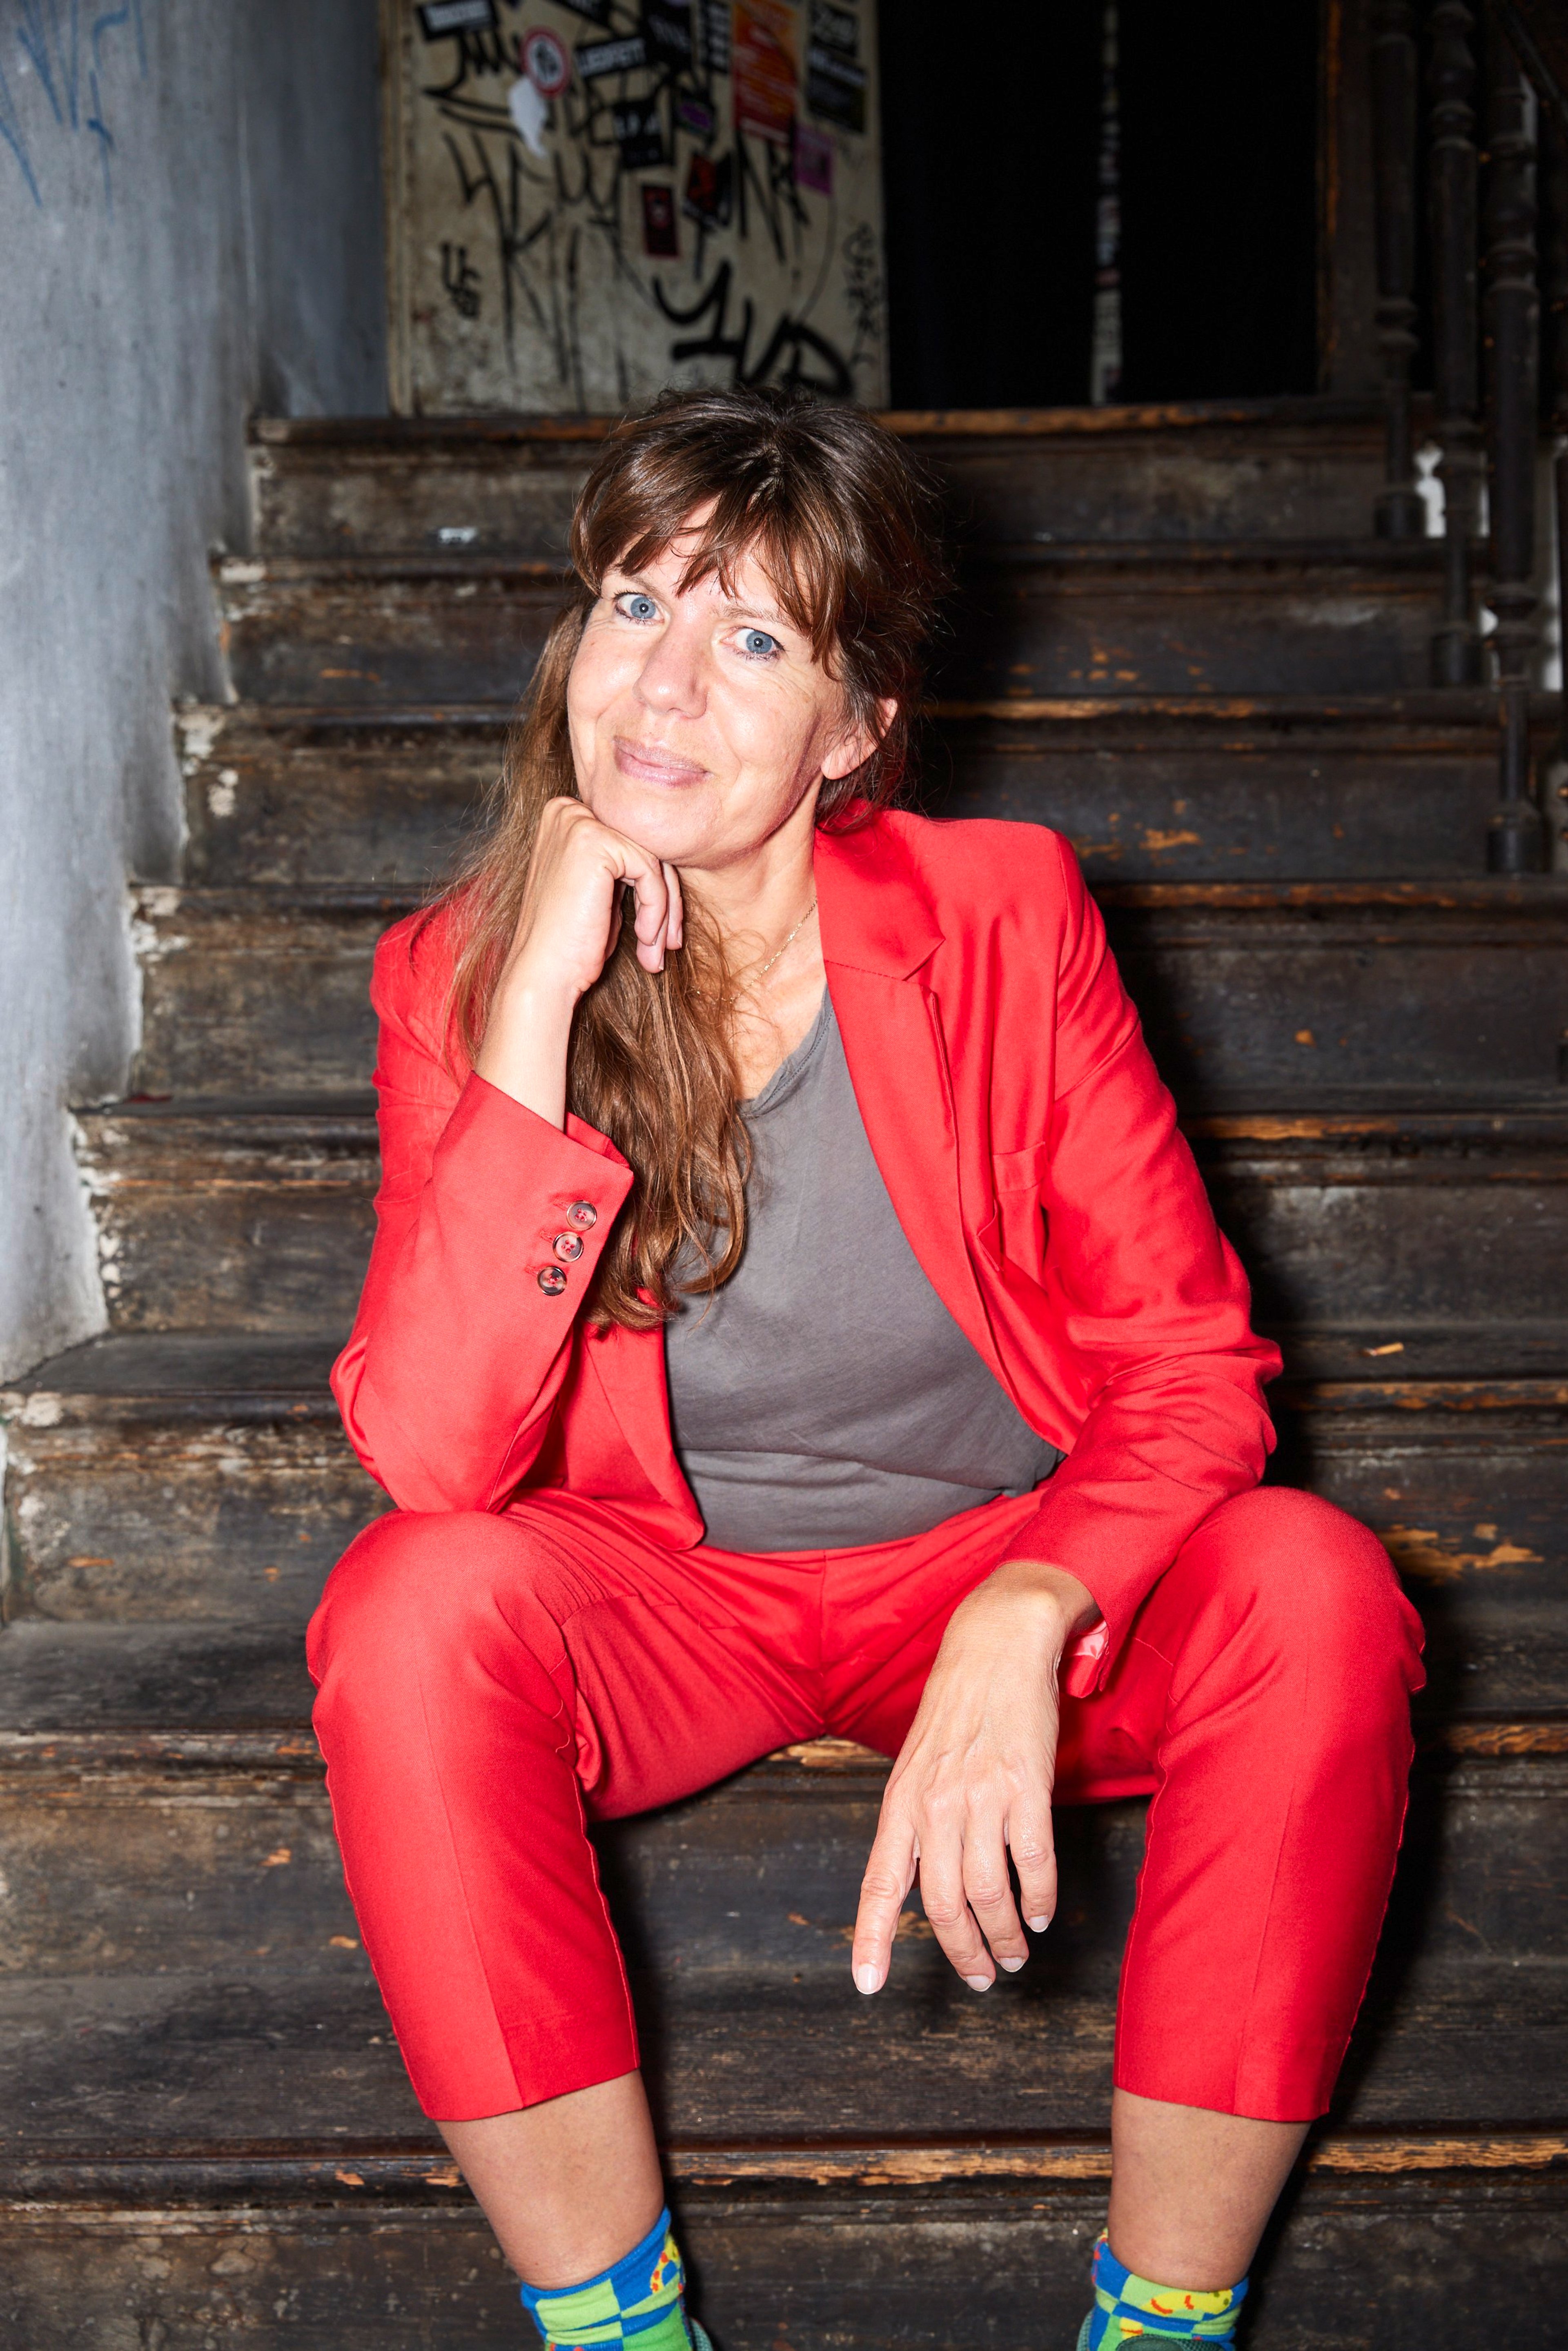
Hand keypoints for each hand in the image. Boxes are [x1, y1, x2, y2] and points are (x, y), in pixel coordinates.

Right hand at [501, 795, 683, 1001]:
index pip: (630, 843)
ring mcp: (579, 823)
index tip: (664, 930)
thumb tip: (668, 865)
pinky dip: (656, 911)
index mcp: (566, 818)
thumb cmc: (571, 944)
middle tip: (671, 943)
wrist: (544, 975)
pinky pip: (649, 872)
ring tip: (655, 951)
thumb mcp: (601, 894)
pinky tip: (644, 940)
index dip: (655, 888)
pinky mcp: (594, 842)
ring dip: (664, 912)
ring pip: (652, 861)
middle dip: (666, 900)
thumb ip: (625, 869)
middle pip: (644, 848)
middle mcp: (568, 812)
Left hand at [851, 1559, 1095, 1994]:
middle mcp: (935, 1805)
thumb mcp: (916, 1764)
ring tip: (1013, 1954)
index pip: (879, 1884)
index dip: (872, 1939)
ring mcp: (981, 1797)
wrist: (995, 1647)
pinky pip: (1032, 1864)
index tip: (867, 1986)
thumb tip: (919, 1881)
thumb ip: (915, 1820)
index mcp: (901, 1803)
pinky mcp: (1025, 1788)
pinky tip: (1039, 1914)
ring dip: (1004, 1936)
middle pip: (942, 1904)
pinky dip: (1038, 1899)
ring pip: (989, 1893)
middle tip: (980, 1977)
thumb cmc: (956, 1709)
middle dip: (962, 1952)